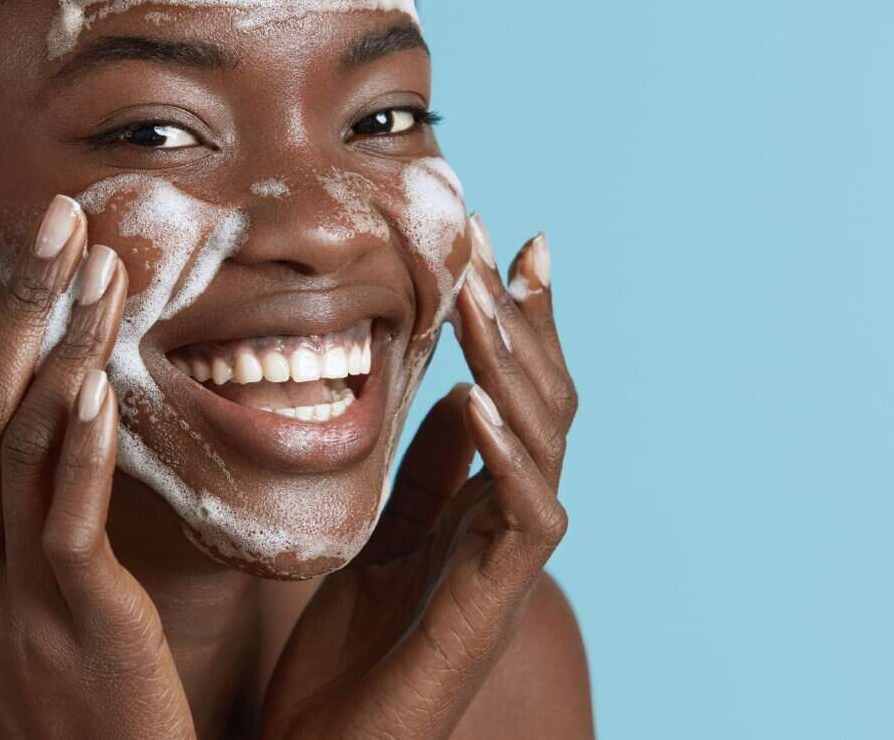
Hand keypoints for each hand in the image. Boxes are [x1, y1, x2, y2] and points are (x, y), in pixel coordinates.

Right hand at [0, 195, 195, 739]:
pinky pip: (70, 521)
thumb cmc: (24, 692)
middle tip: (47, 217)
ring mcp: (9, 602)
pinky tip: (98, 381)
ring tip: (97, 270)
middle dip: (7, 306)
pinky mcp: (80, 624)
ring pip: (21, 450)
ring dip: (60, 348)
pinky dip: (82, 446)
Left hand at [260, 217, 577, 739]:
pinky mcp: (494, 605)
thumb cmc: (351, 654)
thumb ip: (423, 470)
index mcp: (477, 501)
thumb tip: (452, 391)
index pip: (512, 390)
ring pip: (542, 445)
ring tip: (482, 295)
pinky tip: (479, 399)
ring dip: (514, 366)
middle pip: (542, 403)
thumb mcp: (380, 535)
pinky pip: (522, 517)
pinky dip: (506, 455)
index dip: (517, 318)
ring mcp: (508, 564)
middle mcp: (505, 524)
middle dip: (525, 320)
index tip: (503, 239)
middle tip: (501, 242)